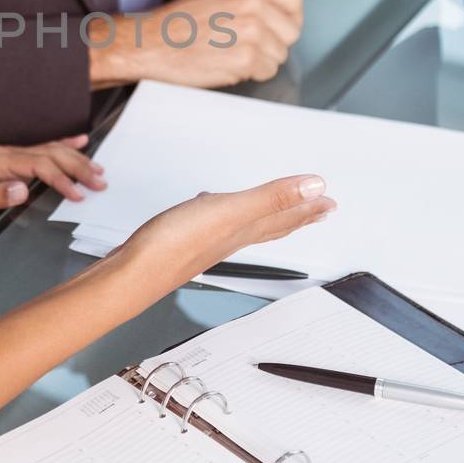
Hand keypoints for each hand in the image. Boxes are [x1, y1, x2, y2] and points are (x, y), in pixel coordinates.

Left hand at [0, 135, 106, 234]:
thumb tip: (22, 189)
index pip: (39, 165)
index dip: (61, 179)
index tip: (78, 194)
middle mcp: (6, 154)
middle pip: (50, 155)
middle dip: (78, 167)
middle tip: (101, 182)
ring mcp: (9, 158)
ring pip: (51, 152)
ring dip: (76, 160)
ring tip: (98, 170)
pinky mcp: (9, 165)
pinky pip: (42, 153)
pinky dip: (63, 148)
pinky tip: (78, 143)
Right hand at [87, 0, 302, 90]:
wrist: (148, 43)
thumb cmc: (175, 24)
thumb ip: (251, 1)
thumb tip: (277, 20)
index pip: (294, 2)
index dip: (289, 20)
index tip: (279, 30)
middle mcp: (253, 3)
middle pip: (291, 32)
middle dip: (274, 44)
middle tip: (249, 47)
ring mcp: (251, 30)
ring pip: (279, 55)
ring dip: (260, 61)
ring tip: (230, 55)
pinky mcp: (245, 57)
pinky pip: (266, 72)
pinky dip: (249, 74)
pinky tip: (226, 65)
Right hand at [118, 173, 335, 294]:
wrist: (134, 273)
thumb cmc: (176, 243)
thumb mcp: (231, 211)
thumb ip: (273, 198)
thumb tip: (316, 189)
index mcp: (245, 228)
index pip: (286, 217)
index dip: (309, 208)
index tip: (329, 202)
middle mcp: (231, 237)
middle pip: (271, 225)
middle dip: (296, 215)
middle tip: (317, 210)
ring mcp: (207, 241)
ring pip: (245, 226)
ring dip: (266, 215)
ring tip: (278, 210)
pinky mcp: (184, 239)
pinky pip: (215, 224)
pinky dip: (223, 213)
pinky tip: (212, 207)